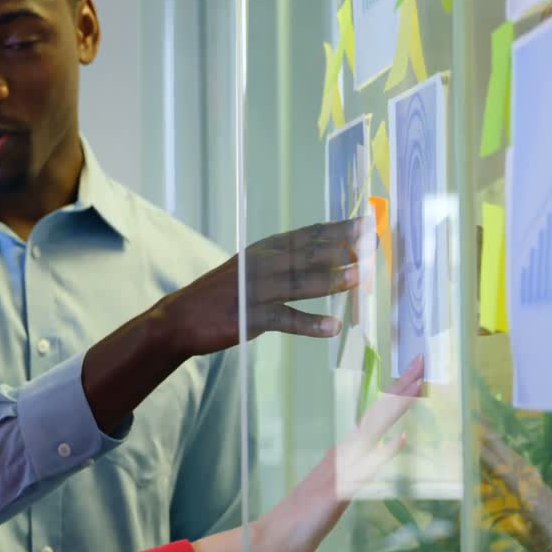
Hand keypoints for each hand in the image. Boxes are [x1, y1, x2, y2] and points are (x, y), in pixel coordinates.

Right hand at [156, 217, 373, 356]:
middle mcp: (259, 265)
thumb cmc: (220, 295)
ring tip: (358, 279)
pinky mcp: (248, 317)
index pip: (304, 235)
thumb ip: (282, 265)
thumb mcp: (249, 270)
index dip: (336, 229)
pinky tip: (332, 328)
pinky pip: (284, 319)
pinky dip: (309, 324)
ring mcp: (253, 290)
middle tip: (371, 244)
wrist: (180, 318)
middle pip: (305, 253)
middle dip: (340, 247)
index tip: (364, 223)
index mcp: (261, 250)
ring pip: (297, 283)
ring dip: (330, 281)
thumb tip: (328, 263)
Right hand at [253, 356, 423, 551]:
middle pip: (377, 415)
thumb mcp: (337, 490)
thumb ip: (358, 467)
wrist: (273, 538)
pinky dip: (384, 454)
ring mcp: (340, 471)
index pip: (376, 416)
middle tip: (422, 360)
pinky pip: (365, 470)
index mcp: (344, 452)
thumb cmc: (302, 518)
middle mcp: (343, 454)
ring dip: (394, 409)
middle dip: (400, 388)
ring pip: (372, 431)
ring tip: (415, 386)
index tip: (416, 371)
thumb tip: (391, 444)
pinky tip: (401, 442)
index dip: (397, 393)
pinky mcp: (338, 492)